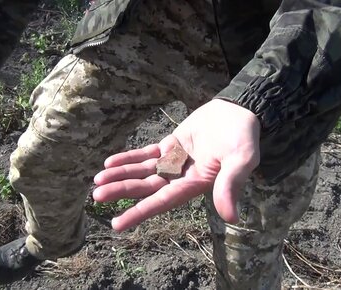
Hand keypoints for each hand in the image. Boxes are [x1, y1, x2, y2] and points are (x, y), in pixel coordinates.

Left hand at [94, 99, 260, 231]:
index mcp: (195, 185)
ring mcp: (174, 161)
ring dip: (121, 176)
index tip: (117, 224)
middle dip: (122, 192)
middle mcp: (181, 177)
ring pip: (142, 172)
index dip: (140, 213)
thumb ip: (231, 185)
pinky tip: (110, 163)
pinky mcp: (170, 145)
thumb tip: (231, 217)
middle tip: (97, 196)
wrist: (240, 112)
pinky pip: (146, 154)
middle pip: (146, 188)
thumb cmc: (244, 137)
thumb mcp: (242, 160)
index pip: (163, 202)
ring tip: (97, 180)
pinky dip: (129, 158)